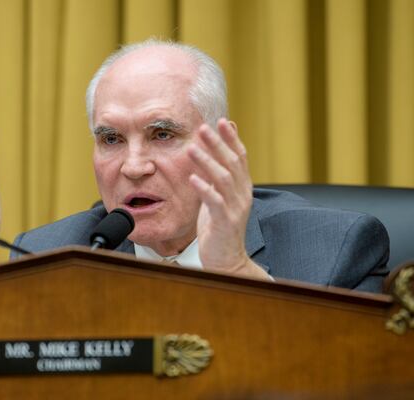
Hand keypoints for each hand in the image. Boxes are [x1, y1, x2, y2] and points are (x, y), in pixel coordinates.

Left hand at [187, 119, 267, 278]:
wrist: (227, 261)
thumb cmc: (219, 229)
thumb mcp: (219, 199)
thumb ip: (217, 178)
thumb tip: (212, 156)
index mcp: (242, 187)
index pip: (240, 157)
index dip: (232, 138)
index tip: (222, 120)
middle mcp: (242, 194)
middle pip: (233, 163)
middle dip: (218, 143)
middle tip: (204, 127)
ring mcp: (236, 208)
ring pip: (224, 179)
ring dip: (207, 161)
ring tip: (192, 148)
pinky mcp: (226, 222)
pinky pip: (215, 202)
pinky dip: (204, 188)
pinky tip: (192, 178)